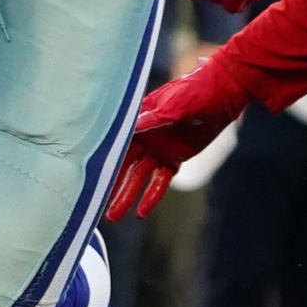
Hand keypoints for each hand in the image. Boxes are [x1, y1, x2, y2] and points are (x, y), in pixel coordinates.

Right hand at [104, 52, 252, 220]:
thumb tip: (134, 126)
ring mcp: (158, 149)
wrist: (221, 95)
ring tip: (114, 216)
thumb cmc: (195, 90)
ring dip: (127, 195)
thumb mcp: (176, 103)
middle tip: (93, 203)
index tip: (86, 176)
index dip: (103, 159)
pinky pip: (161, 181)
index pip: (117, 142)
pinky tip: (141, 213)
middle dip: (110, 184)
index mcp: (139, 120)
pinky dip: (152, 196)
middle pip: (123, 165)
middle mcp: (144, 137)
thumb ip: (158, 117)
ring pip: (138, 177)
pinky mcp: (174, 159)